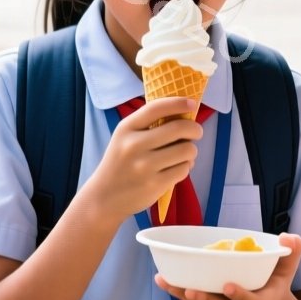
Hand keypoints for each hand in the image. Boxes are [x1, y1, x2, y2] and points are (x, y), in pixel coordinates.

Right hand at [83, 97, 202, 221]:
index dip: (178, 103)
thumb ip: (147, 125)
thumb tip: (183, 115)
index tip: (192, 104)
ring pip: (187, 150)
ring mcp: (145, 166)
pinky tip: (177, 168)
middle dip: (195, 129)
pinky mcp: (155, 184)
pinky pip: (184, 169)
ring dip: (191, 151)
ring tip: (184, 154)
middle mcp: (135, 145)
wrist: (104, 196)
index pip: (156, 108)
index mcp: (127, 128)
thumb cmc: (120, 162)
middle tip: (196, 133)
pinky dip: (186, 167)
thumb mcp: (124, 137)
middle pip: (180, 128)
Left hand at [154, 234, 300, 299]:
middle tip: (191, 291)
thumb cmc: (276, 279)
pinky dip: (177, 292)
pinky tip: (163, 279)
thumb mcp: (288, 267)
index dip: (240, 296)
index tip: (228, 285)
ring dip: (183, 296)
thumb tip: (287, 238)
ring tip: (167, 282)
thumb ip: (292, 252)